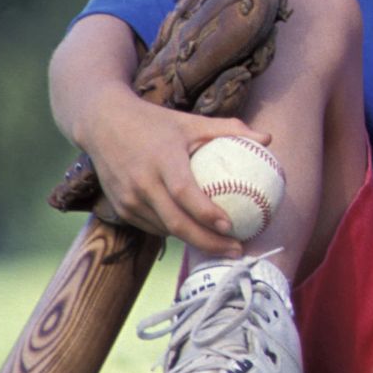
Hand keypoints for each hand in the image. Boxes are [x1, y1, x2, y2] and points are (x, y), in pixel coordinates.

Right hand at [83, 98, 268, 254]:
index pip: (184, 192)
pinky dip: (176, 232)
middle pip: (175, 222)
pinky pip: (154, 227)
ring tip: (225, 246)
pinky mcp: (120, 208)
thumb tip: (269, 138)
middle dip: (207, 242)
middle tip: (237, 250)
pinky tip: (198, 234)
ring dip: (194, 242)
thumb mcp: (191, 121)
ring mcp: (128, 198)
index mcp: (161, 159)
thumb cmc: (156, 122)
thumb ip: (230, 129)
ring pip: (166, 229)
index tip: (231, 226)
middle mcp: (141, 182)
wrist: (103, 124)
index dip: (206, 212)